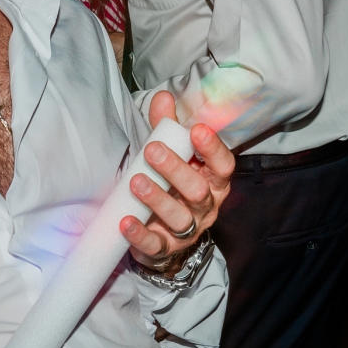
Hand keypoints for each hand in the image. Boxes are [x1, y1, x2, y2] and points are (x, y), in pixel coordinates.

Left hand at [119, 90, 233, 272]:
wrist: (164, 232)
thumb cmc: (170, 183)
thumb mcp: (172, 153)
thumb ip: (167, 126)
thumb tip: (163, 97)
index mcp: (213, 180)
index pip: (223, 165)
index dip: (212, 149)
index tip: (197, 130)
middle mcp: (205, 206)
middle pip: (198, 191)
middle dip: (176, 170)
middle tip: (152, 150)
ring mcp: (187, 231)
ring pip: (179, 218)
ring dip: (158, 199)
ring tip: (136, 181)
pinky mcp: (165, 250)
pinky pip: (155, 245)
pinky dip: (140, 235)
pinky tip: (125, 221)